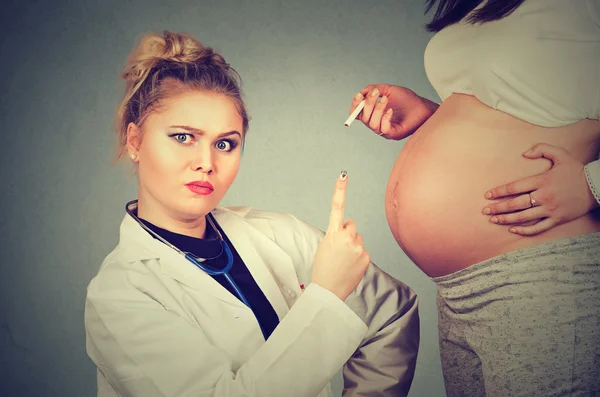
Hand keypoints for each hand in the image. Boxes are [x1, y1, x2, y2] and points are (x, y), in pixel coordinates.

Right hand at [311, 171, 370, 300]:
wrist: (328, 290)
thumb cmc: (323, 268)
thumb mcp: (324, 246)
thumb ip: (336, 235)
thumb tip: (350, 230)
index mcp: (332, 233)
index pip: (337, 207)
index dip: (340, 189)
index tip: (343, 174)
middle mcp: (347, 237)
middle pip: (351, 225)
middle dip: (347, 232)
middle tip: (339, 248)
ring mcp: (359, 247)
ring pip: (358, 238)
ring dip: (353, 245)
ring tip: (344, 260)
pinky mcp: (366, 257)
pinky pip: (363, 250)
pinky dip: (358, 256)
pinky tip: (350, 266)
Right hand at [348, 84, 438, 139]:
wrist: (422, 107)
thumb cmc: (407, 100)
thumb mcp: (388, 90)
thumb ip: (374, 89)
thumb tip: (363, 92)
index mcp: (373, 114)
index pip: (358, 113)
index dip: (355, 106)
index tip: (359, 95)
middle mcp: (376, 123)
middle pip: (363, 118)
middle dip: (367, 104)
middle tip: (375, 94)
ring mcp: (384, 130)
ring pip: (372, 123)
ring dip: (377, 110)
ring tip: (386, 99)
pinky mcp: (392, 134)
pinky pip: (383, 129)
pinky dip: (385, 118)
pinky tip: (391, 111)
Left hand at [482, 143, 598, 235]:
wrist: (596, 186)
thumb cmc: (576, 170)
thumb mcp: (560, 154)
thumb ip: (542, 149)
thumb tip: (524, 153)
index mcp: (541, 181)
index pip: (514, 188)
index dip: (499, 192)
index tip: (487, 195)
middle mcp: (544, 196)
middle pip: (515, 204)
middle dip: (498, 208)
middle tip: (485, 211)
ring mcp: (550, 209)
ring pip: (523, 217)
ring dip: (506, 219)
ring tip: (493, 220)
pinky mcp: (557, 219)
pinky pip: (538, 228)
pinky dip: (524, 230)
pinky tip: (512, 230)